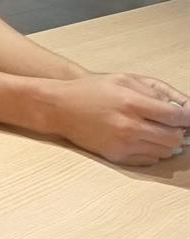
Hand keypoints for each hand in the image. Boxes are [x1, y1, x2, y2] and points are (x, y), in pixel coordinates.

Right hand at [48, 73, 189, 165]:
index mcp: (131, 102)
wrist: (61, 107)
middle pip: (174, 137)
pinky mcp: (118, 157)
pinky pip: (149, 160)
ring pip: (164, 151)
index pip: (175, 116)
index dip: (186, 116)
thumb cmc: (92, 90)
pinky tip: (143, 138)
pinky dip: (153, 150)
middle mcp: (129, 126)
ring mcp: (124, 144)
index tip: (186, 116)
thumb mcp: (123, 79)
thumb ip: (154, 92)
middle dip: (178, 131)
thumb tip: (179, 109)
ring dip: (167, 142)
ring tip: (156, 129)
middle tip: (171, 123)